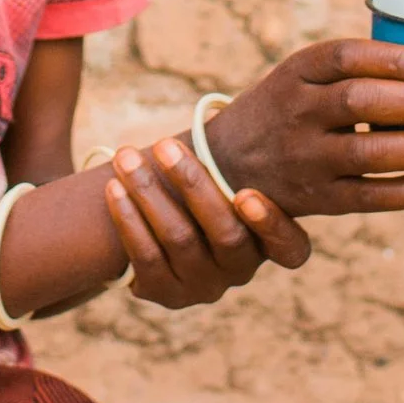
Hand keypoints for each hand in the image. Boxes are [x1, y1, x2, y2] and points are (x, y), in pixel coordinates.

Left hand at [101, 139, 311, 309]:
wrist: (154, 226)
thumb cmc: (197, 185)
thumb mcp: (221, 174)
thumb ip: (231, 160)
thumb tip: (238, 109)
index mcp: (266, 241)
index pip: (291, 249)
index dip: (271, 224)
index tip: (245, 193)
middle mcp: (240, 269)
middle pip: (226, 234)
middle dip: (192, 185)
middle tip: (163, 146)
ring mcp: (204, 287)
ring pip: (180, 240)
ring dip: (149, 193)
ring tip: (125, 158)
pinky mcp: (167, 293)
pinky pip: (146, 257)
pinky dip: (128, 218)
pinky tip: (113, 188)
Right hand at [202, 39, 403, 217]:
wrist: (227, 162)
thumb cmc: (286, 110)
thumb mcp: (302, 77)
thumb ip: (354, 72)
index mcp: (296, 71)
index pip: (347, 57)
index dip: (397, 61)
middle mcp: (296, 112)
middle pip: (360, 103)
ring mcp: (305, 158)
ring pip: (369, 154)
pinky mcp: (317, 199)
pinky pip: (371, 198)